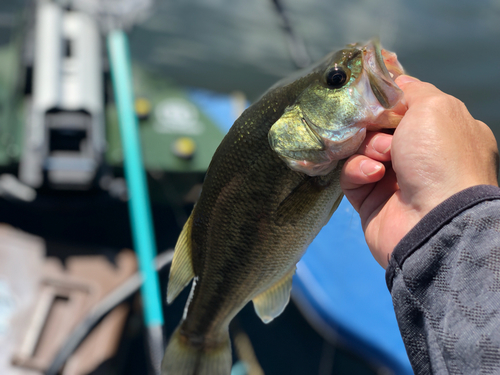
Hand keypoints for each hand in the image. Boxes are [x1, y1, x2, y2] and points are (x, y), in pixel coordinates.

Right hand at [341, 75, 498, 267]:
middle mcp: (420, 155)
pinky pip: (351, 174)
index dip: (388, 99)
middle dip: (375, 125)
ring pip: (362, 149)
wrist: (434, 220)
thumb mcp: (435, 107)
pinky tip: (374, 175)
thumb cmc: (440, 158)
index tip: (372, 95)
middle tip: (377, 127)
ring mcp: (394, 179)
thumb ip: (412, 90)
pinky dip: (359, 171)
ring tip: (383, 159)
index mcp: (443, 132)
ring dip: (369, 148)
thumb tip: (395, 82)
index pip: (407, 107)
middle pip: (379, 126)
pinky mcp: (370, 199)